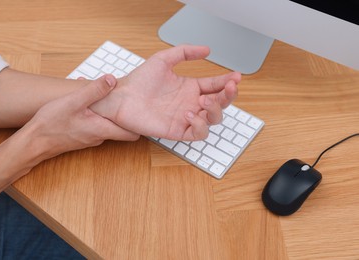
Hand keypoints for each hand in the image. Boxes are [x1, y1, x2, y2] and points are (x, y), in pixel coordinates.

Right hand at [24, 74, 138, 158]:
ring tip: (98, 95)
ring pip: (106, 124)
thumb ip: (94, 91)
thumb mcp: (74, 102)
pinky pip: (95, 124)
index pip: (132, 133)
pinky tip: (83, 103)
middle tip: (121, 97)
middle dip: (122, 113)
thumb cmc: (51, 124)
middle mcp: (100, 137)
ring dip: (105, 111)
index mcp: (103, 129)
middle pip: (120, 127)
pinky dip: (94, 114)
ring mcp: (90, 138)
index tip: (140, 109)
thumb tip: (112, 80)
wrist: (33, 143)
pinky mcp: (82, 137)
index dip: (138, 122)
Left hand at [92, 45, 238, 139]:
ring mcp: (185, 118)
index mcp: (190, 88)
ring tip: (205, 100)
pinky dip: (199, 125)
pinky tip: (190, 113)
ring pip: (212, 119)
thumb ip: (185, 52)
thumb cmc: (139, 80)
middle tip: (229, 87)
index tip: (236, 76)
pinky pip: (197, 133)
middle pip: (219, 104)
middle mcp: (191, 103)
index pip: (215, 86)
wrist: (122, 97)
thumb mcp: (164, 59)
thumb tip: (207, 49)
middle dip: (228, 96)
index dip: (227, 82)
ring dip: (215, 110)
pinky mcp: (177, 131)